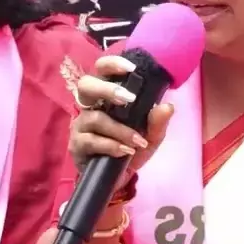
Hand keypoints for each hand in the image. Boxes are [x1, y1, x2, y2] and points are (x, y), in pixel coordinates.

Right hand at [69, 55, 173, 173]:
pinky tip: (125, 152)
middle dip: (107, 89)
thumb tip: (167, 106)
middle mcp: (91, 106)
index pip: (102, 71)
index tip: (131, 68)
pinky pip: (91, 140)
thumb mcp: (151, 137)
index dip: (112, 64)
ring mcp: (81, 125)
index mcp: (107, 97)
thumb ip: (158, 122)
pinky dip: (111, 145)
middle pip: (86, 85)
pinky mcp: (77, 144)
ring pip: (95, 118)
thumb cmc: (132, 150)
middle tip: (127, 99)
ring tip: (137, 141)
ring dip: (120, 130)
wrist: (119, 179)